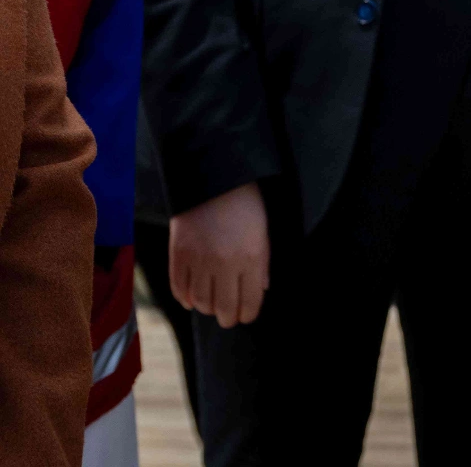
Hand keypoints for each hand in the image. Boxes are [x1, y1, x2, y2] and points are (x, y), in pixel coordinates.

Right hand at [170, 181, 269, 327]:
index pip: (250, 300)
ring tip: (213, 307)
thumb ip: (262, 264)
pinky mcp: (178, 254)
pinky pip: (179, 287)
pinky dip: (185, 298)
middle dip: (228, 318)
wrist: (213, 179)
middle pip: (224, 307)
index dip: (248, 314)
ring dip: (207, 308)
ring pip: (201, 301)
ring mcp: (199, 260)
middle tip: (229, 319)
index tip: (246, 317)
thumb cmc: (245, 204)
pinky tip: (192, 299)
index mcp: (251, 257)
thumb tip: (261, 290)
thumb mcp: (263, 232)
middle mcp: (225, 263)